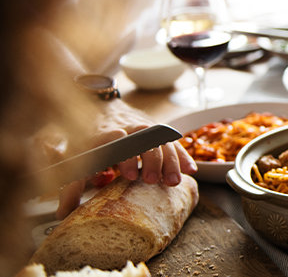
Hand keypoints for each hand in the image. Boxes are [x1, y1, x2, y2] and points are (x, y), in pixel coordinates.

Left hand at [55, 101, 196, 218]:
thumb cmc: (89, 140)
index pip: (117, 140)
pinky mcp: (159, 134)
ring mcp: (147, 130)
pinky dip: (183, 157)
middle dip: (151, 160)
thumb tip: (63, 213)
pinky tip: (190, 170)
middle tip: (152, 180)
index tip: (128, 175)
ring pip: (163, 141)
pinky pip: (174, 143)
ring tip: (173, 182)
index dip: (125, 157)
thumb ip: (69, 184)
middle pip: (145, 139)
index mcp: (105, 134)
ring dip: (170, 162)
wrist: (103, 109)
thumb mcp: (74, 159)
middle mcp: (129, 129)